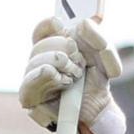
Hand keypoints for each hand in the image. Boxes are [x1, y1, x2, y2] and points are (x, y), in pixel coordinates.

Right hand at [19, 17, 125, 133]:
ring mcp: (33, 78)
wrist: (99, 111)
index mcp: (54, 48)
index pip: (41, 31)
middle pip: (39, 45)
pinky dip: (45, 76)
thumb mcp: (105, 59)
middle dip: (62, 49)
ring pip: (35, 61)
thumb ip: (99, 39)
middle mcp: (40, 61)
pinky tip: (61, 79)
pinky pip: (29, 82)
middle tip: (79, 61)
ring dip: (58, 64)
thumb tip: (83, 23)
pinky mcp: (30, 97)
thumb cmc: (96, 82)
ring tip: (74, 76)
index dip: (48, 25)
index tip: (60, 24)